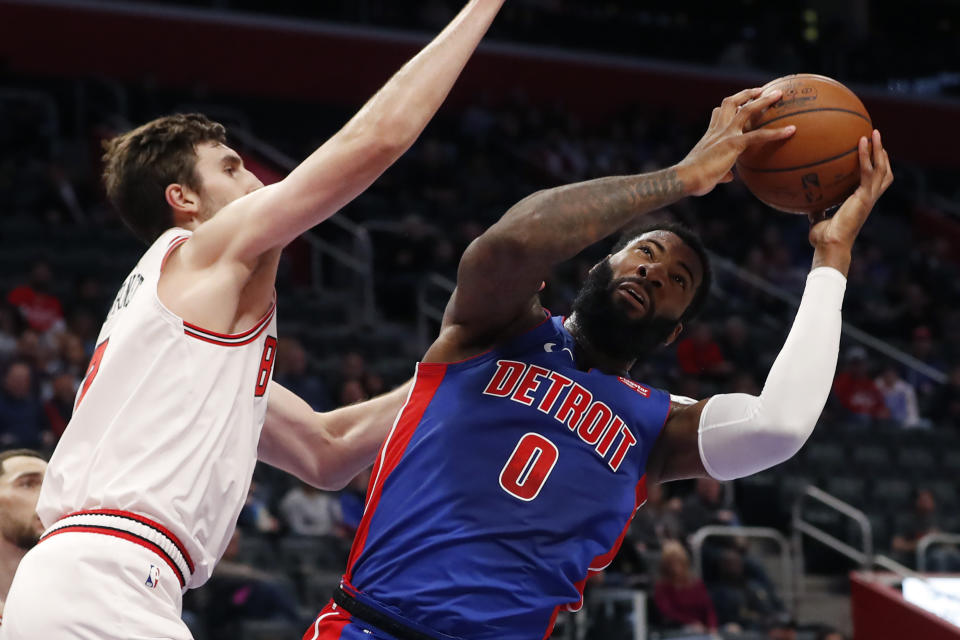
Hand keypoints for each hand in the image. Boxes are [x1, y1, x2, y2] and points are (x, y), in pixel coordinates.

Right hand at [677, 87, 795, 195]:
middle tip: (762, 90)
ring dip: (764, 101)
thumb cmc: (694, 180)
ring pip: (747, 110)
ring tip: (779, 95)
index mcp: (710, 135)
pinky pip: (759, 135)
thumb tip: (729, 177)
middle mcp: (718, 130)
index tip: (739, 102)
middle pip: (731, 103)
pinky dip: (776, 133)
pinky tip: (791, 131)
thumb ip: (721, 173)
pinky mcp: (734, 143)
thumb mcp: (709, 174)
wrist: (687, 178)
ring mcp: (726, 134)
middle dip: (747, 94)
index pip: (718, 114)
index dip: (728, 107)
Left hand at [809, 129, 892, 273]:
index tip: (873, 150)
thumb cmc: (824, 237)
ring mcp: (868, 197)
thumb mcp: (819, 219)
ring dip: (878, 148)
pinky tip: (861, 142)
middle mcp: (869, 197)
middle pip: (884, 170)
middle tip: (875, 135)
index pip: (875, 180)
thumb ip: (817, 210)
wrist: (829, 245)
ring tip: (873, 132)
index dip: (878, 165)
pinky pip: (866, 171)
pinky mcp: (864, 196)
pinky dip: (865, 156)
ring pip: (880, 167)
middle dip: (881, 152)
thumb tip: (807, 203)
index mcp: (861, 201)